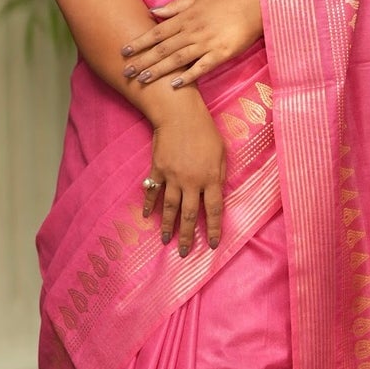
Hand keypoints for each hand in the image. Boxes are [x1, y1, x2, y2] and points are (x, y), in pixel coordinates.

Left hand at [122, 0, 261, 89]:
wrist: (254, 6)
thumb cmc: (225, 1)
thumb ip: (174, 7)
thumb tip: (152, 12)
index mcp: (185, 17)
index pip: (157, 32)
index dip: (139, 42)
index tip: (124, 51)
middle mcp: (192, 31)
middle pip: (162, 48)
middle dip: (142, 60)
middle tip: (126, 72)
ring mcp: (206, 44)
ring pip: (177, 59)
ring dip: (158, 70)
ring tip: (142, 80)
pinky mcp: (220, 55)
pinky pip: (201, 68)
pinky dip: (187, 77)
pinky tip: (174, 85)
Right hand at [144, 100, 225, 255]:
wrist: (179, 115)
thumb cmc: (205, 130)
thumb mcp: (221, 152)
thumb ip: (220, 174)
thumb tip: (219, 193)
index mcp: (211, 178)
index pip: (214, 210)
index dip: (214, 229)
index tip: (212, 245)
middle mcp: (191, 182)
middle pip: (190, 215)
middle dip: (188, 236)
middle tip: (184, 253)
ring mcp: (173, 177)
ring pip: (170, 208)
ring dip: (168, 226)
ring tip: (165, 241)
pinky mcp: (158, 170)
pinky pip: (153, 191)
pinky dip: (149, 204)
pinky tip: (147, 217)